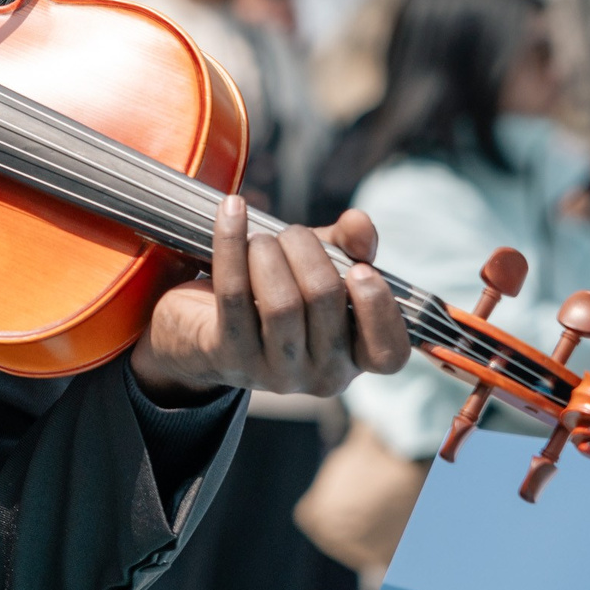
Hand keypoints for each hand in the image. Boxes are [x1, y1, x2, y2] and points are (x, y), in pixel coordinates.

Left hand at [129, 198, 407, 403]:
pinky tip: (231, 213)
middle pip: (325, 300)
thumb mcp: (320, 267)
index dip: (379, 309)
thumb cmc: (276, 292)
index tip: (359, 269)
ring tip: (260, 237)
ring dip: (269, 250)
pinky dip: (231, 243)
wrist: (200, 326)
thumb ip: (350, 246)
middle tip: (291, 234)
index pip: (389, 354)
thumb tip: (360, 223)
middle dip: (307, 249)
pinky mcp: (228, 356)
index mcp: (355, 357)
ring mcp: (273, 372)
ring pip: (280, 303)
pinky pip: (233, 294)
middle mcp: (321, 375)